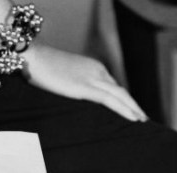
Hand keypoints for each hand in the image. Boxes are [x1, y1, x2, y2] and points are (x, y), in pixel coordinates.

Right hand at [21, 43, 147, 121]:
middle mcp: (97, 70)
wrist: (33, 55)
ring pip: (121, 95)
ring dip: (134, 109)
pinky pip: (111, 100)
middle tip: (143, 118)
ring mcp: (92, 78)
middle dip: (133, 104)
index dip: (124, 99)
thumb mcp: (65, 73)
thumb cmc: (43, 65)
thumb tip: (77, 93)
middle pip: (120, 90)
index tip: (131, 109)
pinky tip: (134, 118)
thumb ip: (75, 81)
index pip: (113, 86)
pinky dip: (125, 109)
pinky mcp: (85, 87)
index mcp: (93, 66)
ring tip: (142, 121)